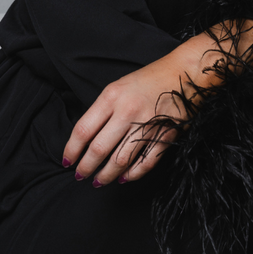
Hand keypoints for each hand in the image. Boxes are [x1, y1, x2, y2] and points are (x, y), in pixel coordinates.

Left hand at [62, 39, 206, 184]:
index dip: (72, 150)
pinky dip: (133, 174)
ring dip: (107, 175)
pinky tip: (123, 177)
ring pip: (121, 160)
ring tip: (99, 181)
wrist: (185, 72)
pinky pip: (145, 162)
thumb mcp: (118, 87)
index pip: (83, 130)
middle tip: (80, 175)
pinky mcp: (165, 135)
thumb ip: (102, 110)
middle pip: (99, 149)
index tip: (67, 161)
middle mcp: (128, 112)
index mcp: (112, 97)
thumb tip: (87, 140)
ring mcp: (147, 125)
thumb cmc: (149, 79)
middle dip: (86, 167)